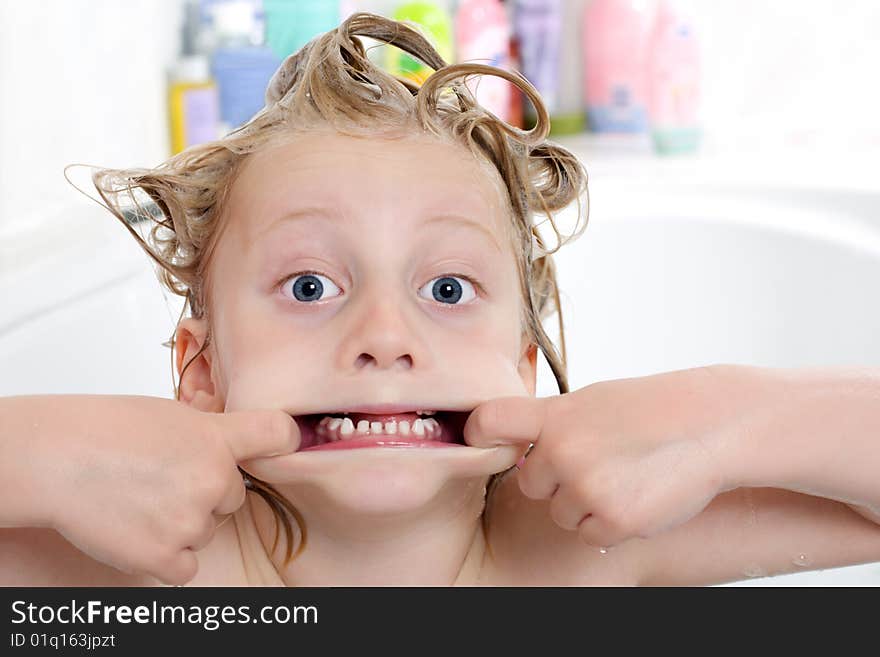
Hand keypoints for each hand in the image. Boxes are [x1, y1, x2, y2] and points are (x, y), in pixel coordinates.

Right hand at [42, 394, 298, 584]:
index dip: (286, 441)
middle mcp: (214, 479)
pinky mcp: (166, 557)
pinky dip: (169, 556)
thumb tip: (236, 447)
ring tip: (141, 499)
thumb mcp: (172, 416)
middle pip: (233, 496)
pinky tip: (141, 529)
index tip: (286, 444)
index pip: (279, 434)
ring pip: (208, 531)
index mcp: (217, 437)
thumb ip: (213, 433)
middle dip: (207, 492)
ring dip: (183, 524)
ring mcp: (191, 520)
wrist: (57, 460)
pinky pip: (187, 565)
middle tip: (162, 478)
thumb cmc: (107, 431)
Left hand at [463, 366, 741, 547]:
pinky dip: (609, 523)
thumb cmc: (651, 409)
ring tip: (624, 472)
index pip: (487, 422)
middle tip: (599, 458)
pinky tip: (637, 494)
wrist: (711, 424)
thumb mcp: (593, 400)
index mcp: (554, 414)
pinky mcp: (612, 521)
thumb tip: (516, 446)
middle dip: (556, 479)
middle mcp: (562, 451)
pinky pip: (589, 534)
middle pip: (530, 483)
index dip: (477, 434)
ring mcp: (586, 488)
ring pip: (560, 513)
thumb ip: (551, 422)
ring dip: (584, 503)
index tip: (479, 440)